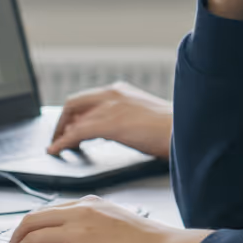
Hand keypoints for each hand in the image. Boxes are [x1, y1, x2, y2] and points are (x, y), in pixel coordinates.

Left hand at [47, 82, 172, 158]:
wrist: (187, 131)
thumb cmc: (170, 129)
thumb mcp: (141, 117)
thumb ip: (122, 118)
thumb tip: (108, 130)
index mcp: (121, 91)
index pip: (86, 99)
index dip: (71, 115)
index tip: (66, 127)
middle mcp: (113, 93)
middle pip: (74, 104)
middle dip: (61, 122)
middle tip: (56, 139)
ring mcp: (112, 106)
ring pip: (73, 116)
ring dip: (60, 133)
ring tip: (55, 147)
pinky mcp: (112, 122)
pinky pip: (78, 131)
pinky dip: (64, 141)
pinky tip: (58, 150)